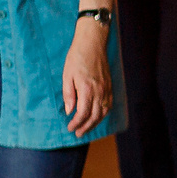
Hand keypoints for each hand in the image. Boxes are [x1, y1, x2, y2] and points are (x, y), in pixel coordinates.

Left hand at [63, 21, 112, 136]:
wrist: (92, 43)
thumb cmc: (77, 58)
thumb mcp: (67, 75)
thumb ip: (68, 94)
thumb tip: (69, 111)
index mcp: (87, 89)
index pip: (83, 113)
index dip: (76, 123)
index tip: (70, 128)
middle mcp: (99, 91)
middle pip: (94, 116)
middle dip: (86, 127)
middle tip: (78, 133)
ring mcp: (106, 89)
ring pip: (103, 112)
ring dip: (95, 123)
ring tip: (86, 128)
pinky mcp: (109, 86)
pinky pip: (108, 104)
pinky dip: (103, 113)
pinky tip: (97, 116)